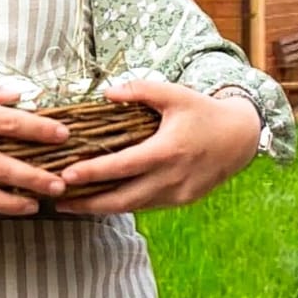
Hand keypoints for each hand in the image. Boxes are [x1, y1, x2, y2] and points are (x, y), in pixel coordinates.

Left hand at [54, 78, 260, 214]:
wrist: (239, 138)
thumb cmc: (203, 111)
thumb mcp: (174, 94)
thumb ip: (140, 90)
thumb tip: (106, 94)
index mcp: (166, 151)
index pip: (121, 167)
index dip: (91, 173)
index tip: (65, 176)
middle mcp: (171, 178)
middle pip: (121, 199)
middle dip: (87, 203)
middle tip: (57, 201)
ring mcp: (177, 194)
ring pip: (133, 207)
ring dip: (102, 207)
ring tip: (72, 204)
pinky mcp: (182, 200)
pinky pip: (147, 204)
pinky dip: (124, 203)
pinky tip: (104, 200)